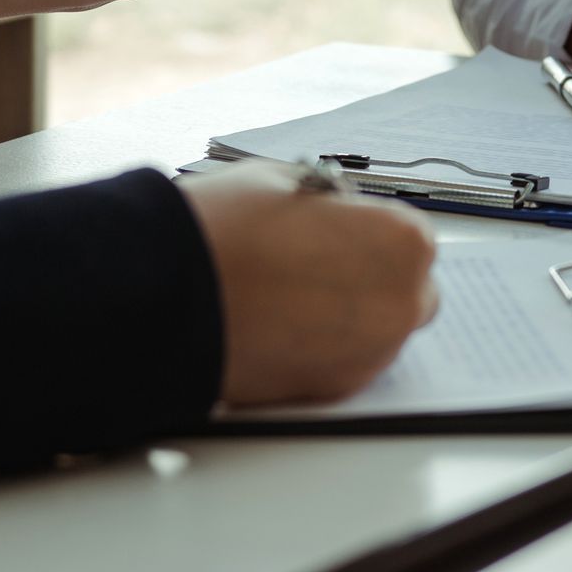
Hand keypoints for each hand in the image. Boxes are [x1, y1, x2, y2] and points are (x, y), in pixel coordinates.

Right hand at [178, 163, 439, 405]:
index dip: (367, 229)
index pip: (409, 235)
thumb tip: (334, 211)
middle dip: (372, 275)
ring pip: (377, 329)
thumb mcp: (283, 182)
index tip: (337, 230)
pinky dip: (324, 344)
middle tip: (316, 262)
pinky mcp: (332, 389)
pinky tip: (280, 322)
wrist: (163, 295)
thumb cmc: (221, 230)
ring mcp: (371, 353)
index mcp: (401, 242)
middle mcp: (400, 304)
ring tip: (288, 293)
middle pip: (404, 288)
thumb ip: (328, 200)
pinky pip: (346, 360)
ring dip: (349, 312)